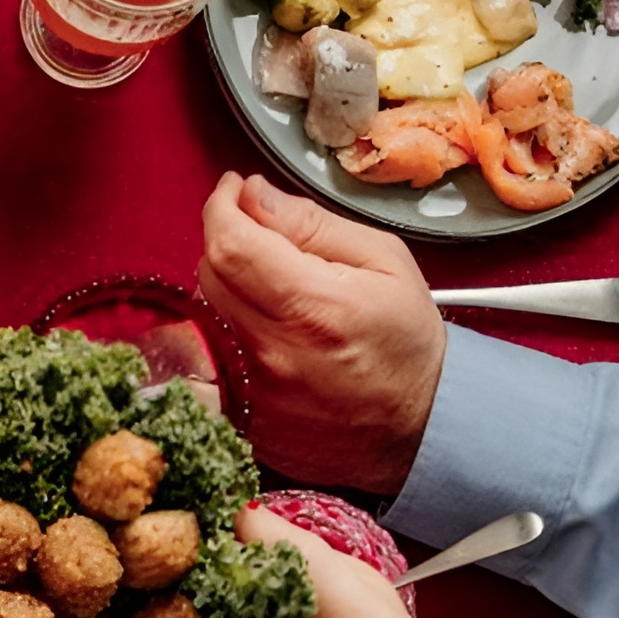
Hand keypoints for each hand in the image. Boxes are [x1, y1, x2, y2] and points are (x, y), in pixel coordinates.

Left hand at [199, 173, 445, 495]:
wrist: (416, 426)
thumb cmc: (404, 344)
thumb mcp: (383, 262)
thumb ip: (312, 225)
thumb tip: (253, 195)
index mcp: (313, 308)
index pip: (230, 244)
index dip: (221, 207)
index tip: (233, 191)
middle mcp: (272, 354)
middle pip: (208, 276)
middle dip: (226, 242)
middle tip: (258, 237)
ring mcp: (250, 393)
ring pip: (202, 317)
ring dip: (224, 289)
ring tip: (267, 288)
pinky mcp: (239, 420)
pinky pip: (207, 359)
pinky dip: (223, 334)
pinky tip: (260, 330)